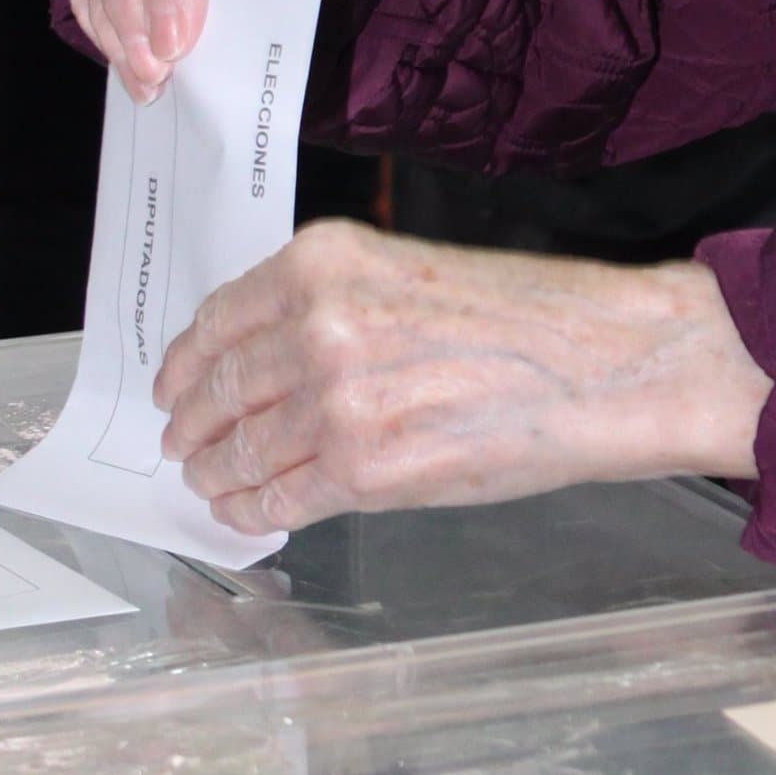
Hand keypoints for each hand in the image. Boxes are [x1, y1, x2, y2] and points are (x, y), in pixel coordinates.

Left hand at [154, 221, 769, 535]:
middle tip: (179, 444)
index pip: (218, 320)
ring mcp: (336, 398)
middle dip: (192, 425)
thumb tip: (264, 362)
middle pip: (220, 388)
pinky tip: (244, 512)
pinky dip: (251, 509)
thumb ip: (326, 307)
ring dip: (216, 472)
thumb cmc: (522, 315)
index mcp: (321, 262)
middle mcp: (317, 323)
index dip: (186, 363)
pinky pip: (279, 496)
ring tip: (209, 483)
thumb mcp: (404, 273)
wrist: (601, 361)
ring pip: (242, 448)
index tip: (173, 386)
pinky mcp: (364, 468)